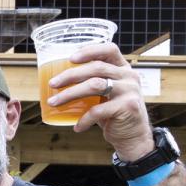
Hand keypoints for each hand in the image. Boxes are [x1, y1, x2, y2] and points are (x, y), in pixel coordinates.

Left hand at [48, 42, 154, 157]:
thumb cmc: (112, 113)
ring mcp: (130, 91)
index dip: (90, 51)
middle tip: (52, 84)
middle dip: (70, 75)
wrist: (132, 135)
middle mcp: (129, 76)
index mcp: (123, 69)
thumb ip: (91, 84)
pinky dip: (84, 119)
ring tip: (53, 102)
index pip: (109, 50)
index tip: (70, 58)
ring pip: (95, 85)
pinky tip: (77, 127)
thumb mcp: (105, 94)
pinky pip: (98, 110)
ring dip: (70, 94)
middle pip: (96, 68)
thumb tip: (57, 82)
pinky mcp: (128, 107)